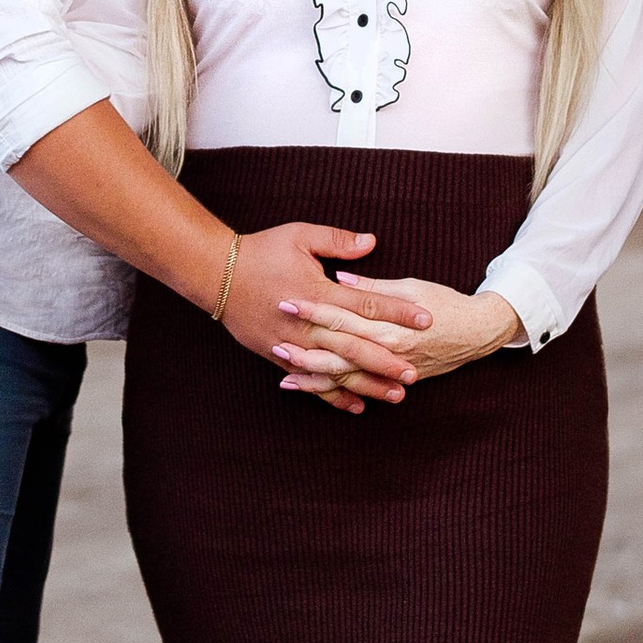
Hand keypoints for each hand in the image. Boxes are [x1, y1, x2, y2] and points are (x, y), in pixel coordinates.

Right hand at [222, 221, 411, 412]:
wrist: (217, 274)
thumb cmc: (261, 250)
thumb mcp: (301, 236)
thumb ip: (338, 241)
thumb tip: (372, 242)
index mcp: (319, 293)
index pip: (368, 306)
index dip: (399, 313)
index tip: (426, 320)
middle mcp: (309, 324)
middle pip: (356, 347)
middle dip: (388, 361)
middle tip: (415, 372)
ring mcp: (294, 345)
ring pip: (337, 371)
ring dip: (367, 384)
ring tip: (396, 395)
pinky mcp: (279, 357)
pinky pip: (312, 382)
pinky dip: (334, 395)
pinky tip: (356, 406)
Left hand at [271, 273, 524, 401]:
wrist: (477, 331)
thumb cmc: (444, 301)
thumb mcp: (410, 285)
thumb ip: (372, 287)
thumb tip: (339, 278)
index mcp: (390, 323)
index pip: (344, 315)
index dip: (314, 308)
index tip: (287, 300)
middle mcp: (388, 350)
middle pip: (339, 350)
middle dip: (305, 345)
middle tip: (275, 338)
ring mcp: (389, 369)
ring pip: (344, 376)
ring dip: (312, 376)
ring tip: (282, 373)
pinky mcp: (391, 379)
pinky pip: (356, 388)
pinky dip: (331, 392)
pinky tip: (306, 389)